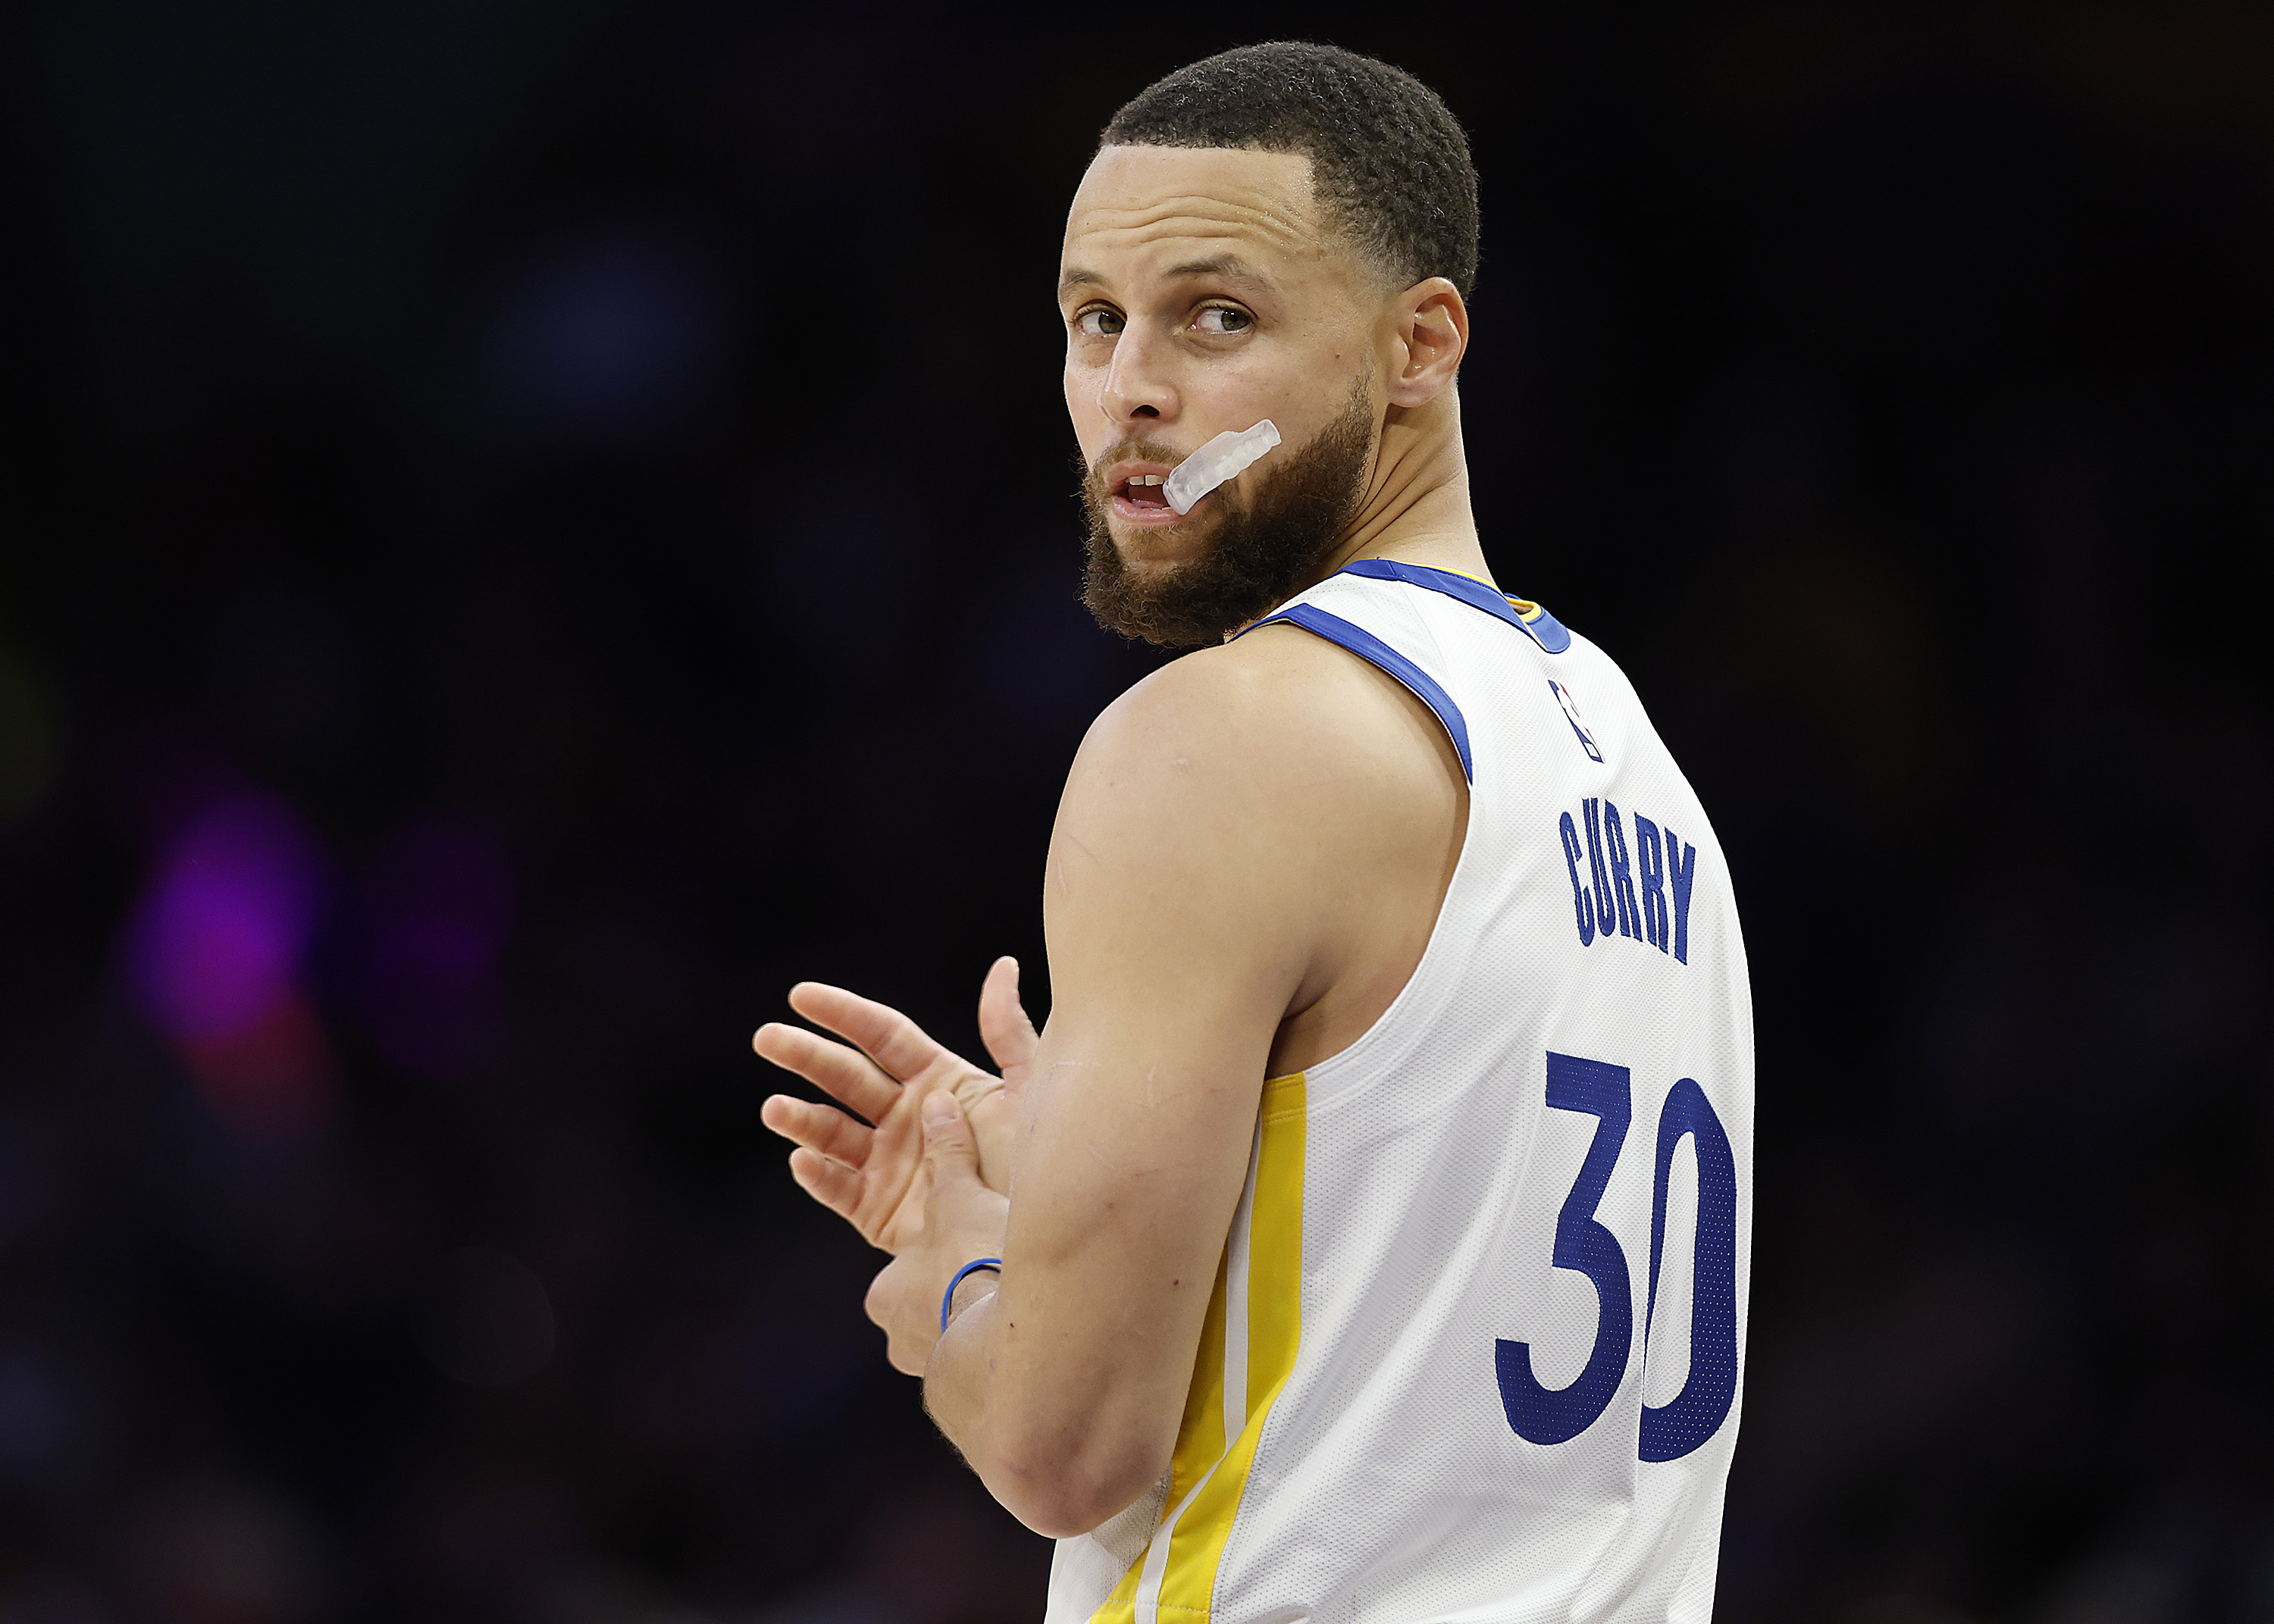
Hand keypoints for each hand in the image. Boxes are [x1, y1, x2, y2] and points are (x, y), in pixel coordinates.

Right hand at [754, 956, 1035, 1253]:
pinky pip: (839, 1190)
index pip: (883, 1036)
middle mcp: (908, 1118)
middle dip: (805, 1055)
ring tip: (775, 1109)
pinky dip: (818, 1176)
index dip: (843, 1014)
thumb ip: (1010, 1032)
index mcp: (940, 1081)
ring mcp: (890, 1164)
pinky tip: (803, 1159)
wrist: (1037, 1238)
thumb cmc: (1042, 1163)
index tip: (801, 995)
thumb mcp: (1032, 1092)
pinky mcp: (879, 1211)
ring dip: (801, 1118)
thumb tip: (1003, 966)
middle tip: (767, 1037)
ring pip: (833, 1132)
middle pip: (846, 1077)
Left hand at [865, 1090, 1009, 1374]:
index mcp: (888, 1295)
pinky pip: (981, 1367)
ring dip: (978, 1326)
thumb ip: (951, 1155)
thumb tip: (938, 1102)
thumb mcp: (963, 1198)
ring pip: (952, 1343)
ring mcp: (933, 1372)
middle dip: (953, 1295)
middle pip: (923, 1311)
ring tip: (1015, 1305)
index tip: (967, 1249)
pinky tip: (1028, 1335)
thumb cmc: (976, 1263)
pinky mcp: (969, 1398)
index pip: (904, 1273)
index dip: (937, 1255)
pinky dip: (998, 1351)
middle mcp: (899, 1340)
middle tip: (993, 1274)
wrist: (1008, 1342)